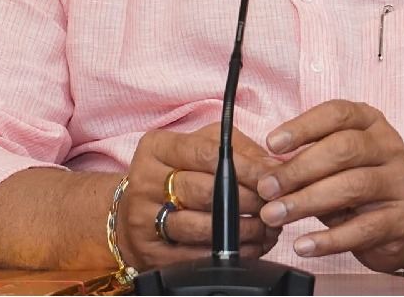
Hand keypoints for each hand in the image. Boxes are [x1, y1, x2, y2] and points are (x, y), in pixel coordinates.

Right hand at [120, 123, 279, 269]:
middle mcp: (145, 180)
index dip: (246, 167)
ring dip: (242, 230)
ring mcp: (144, 218)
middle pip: (205, 192)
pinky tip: (248, 247)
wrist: (130, 212)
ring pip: (201, 227)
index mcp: (157, 148)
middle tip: (272, 205)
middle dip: (248, 201)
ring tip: (266, 228)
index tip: (271, 178)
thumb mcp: (199, 147)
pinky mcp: (150, 252)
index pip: (208, 154)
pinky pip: (195, 256)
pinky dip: (228, 253)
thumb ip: (237, 149)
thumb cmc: (175, 174)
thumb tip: (271, 166)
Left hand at [257, 100, 403, 273]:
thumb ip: (305, 162)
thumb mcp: (333, 166)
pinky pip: (362, 229)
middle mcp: (389, 147)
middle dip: (299, 169)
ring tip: (275, 215)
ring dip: (306, 202)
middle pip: (343, 149)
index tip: (271, 144)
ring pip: (352, 187)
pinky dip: (328, 240)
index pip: (337, 114)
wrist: (403, 226)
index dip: (303, 127)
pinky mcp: (401, 220)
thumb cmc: (358, 186)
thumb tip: (266, 171)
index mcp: (370, 123)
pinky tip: (303, 245)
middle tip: (267, 188)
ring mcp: (399, 182)